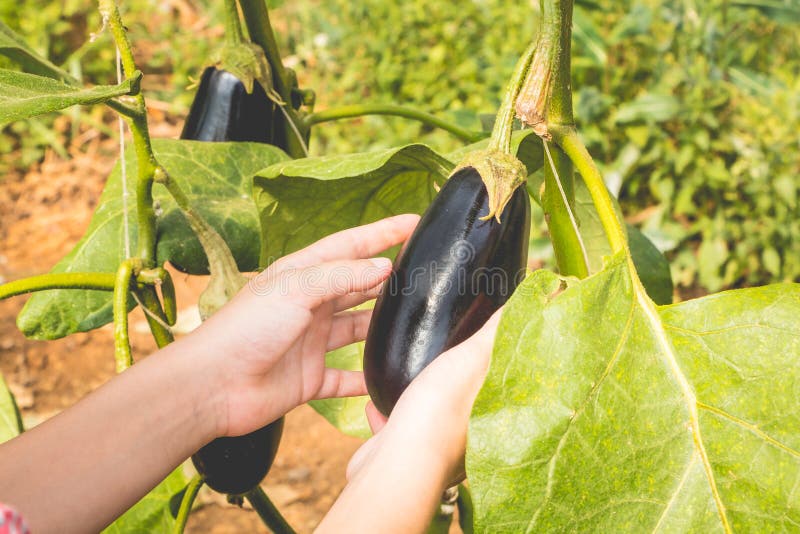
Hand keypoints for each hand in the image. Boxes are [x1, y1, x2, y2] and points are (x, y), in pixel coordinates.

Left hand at [187, 214, 419, 437]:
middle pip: (358, 286)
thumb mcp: (296, 288)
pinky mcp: (311, 377)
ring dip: (382, 327)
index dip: (383, 233)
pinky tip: (391, 376)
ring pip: (358, 330)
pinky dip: (367, 378)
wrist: (213, 386)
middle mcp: (310, 305)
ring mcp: (311, 341)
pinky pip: (347, 376)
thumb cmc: (246, 327)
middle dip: (389, 279)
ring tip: (418, 321)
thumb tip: (385, 267)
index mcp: (303, 274)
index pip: (351, 246)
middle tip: (427, 274)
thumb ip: (342, 275)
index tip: (416, 221)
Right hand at [318, 311, 501, 532]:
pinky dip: (387, 416)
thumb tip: (513, 307)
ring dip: (415, 397)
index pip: (497, 390)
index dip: (489, 368)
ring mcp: (430, 452)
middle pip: (461, 403)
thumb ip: (492, 333)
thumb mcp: (471, 360)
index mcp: (489, 424)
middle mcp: (465, 444)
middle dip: (451, 381)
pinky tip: (376, 402)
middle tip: (442, 357)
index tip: (479, 348)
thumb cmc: (437, 415)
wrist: (393, 466)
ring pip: (426, 418)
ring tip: (408, 375)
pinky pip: (394, 431)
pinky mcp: (399, 456)